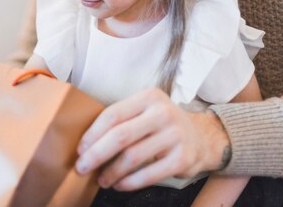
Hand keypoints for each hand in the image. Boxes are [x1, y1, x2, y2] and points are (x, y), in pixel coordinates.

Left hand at [75, 88, 230, 190]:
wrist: (202, 137)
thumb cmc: (161, 125)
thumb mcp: (145, 110)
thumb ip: (122, 119)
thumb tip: (86, 143)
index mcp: (149, 97)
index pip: (113, 115)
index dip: (93, 134)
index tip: (80, 149)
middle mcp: (163, 113)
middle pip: (120, 136)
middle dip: (96, 154)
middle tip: (82, 168)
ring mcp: (175, 136)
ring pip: (133, 157)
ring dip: (111, 172)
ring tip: (101, 179)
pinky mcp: (183, 159)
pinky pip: (148, 174)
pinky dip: (129, 182)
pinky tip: (119, 185)